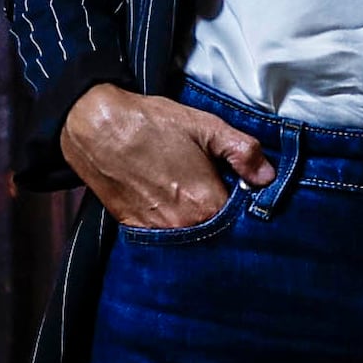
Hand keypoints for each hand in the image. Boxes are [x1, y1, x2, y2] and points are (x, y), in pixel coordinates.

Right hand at [62, 82, 270, 232]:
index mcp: (205, 203)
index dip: (248, 209)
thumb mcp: (205, 126)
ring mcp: (157, 232)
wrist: (94, 127)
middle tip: (221, 195)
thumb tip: (268, 176)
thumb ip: (242, 152)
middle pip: (218, 235)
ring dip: (200, 225)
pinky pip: (165, 238)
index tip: (246, 194)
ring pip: (192, 239)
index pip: (243, 222)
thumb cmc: (149, 124)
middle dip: (226, 220)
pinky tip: (173, 205)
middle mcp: (183, 226)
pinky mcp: (135, 230)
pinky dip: (175, 227)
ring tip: (195, 199)